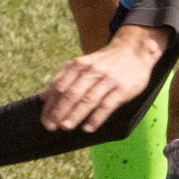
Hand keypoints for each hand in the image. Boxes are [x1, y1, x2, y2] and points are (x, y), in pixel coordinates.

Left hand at [38, 26, 171, 131]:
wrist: (134, 50)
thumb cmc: (104, 62)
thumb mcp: (83, 64)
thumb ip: (64, 79)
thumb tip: (43, 98)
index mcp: (79, 65)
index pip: (60, 86)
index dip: (51, 104)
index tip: (44, 119)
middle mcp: (92, 71)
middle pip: (72, 93)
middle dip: (59, 111)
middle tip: (51, 126)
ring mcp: (108, 79)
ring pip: (88, 99)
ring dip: (75, 115)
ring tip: (65, 127)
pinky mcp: (122, 89)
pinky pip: (107, 105)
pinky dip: (96, 117)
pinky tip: (88, 127)